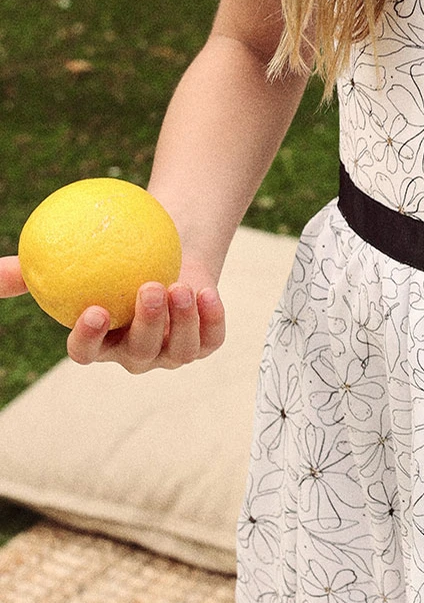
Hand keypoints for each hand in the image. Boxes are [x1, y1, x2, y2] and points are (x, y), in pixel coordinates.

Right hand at [0, 253, 225, 372]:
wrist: (168, 249)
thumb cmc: (113, 256)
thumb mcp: (75, 259)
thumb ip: (34, 270)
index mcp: (100, 343)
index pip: (87, 352)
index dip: (90, 339)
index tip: (94, 310)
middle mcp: (135, 354)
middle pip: (138, 352)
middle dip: (146, 325)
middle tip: (149, 287)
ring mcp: (171, 353)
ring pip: (178, 350)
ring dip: (180, 320)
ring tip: (177, 285)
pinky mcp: (204, 343)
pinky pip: (210, 338)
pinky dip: (211, 319)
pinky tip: (206, 293)